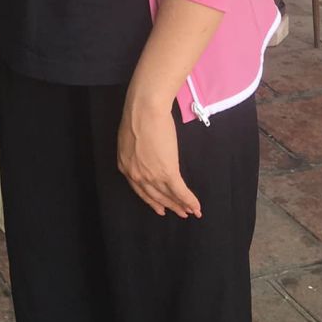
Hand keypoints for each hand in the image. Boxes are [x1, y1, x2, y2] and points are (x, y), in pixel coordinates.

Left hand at [117, 89, 200, 218]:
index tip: (160, 207)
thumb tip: (146, 156)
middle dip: (168, 205)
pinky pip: (180, 191)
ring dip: (181, 205)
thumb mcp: (130, 139)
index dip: (152, 200)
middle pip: (154, 196)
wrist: (144, 109)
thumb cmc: (137, 116)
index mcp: (125, 166)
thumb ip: (136, 153)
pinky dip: (189, 200)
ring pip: (168, 195)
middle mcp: (136, 175)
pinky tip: (196, 207)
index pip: (140, 190)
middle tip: (179, 213)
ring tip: (189, 212)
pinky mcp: (167, 171)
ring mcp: (151, 175)